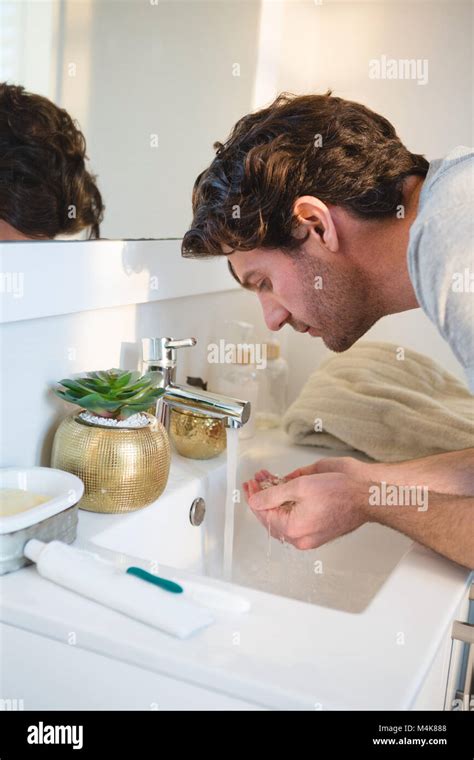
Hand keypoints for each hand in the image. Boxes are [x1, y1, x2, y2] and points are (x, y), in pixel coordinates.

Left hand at [242, 470, 367, 549]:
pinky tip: (285, 492)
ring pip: (283, 518)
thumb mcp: (300, 486)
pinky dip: (288, 506)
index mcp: (293, 528)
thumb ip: (273, 494)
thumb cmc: (341, 492)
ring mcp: (310, 537)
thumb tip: (255, 500)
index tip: (251, 483)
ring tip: (270, 482)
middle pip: (271, 517)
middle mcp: (300, 538)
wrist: (367, 497)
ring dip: (275, 500)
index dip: (254, 495)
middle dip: (263, 497)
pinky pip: (295, 521)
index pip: (263, 513)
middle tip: (257, 481)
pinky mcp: (318, 532)